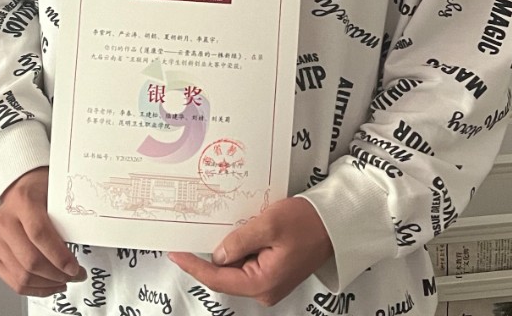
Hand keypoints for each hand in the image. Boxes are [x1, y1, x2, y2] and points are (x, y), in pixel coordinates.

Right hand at [0, 166, 85, 296]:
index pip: (39, 234)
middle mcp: (5, 221)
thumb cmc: (40, 190)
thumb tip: (84, 240)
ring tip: (64, 280)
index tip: (74, 266)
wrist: (19, 188)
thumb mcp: (56, 194)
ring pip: (22, 276)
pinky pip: (13, 282)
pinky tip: (49, 285)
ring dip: (47, 284)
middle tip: (75, 275)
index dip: (59, 255)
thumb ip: (66, 215)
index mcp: (22, 201)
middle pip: (30, 260)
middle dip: (56, 274)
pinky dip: (34, 289)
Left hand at [169, 196, 333, 307]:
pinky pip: (247, 261)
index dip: (194, 266)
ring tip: (216, 226)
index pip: (218, 278)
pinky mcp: (272, 271)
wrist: (335, 223)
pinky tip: (236, 230)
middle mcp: (265, 288)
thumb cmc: (309, 223)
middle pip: (224, 275)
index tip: (176, 253)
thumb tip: (217, 253)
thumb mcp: (269, 224)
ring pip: (235, 267)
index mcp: (263, 283)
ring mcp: (269, 281)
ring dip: (225, 249)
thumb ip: (239, 240)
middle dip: (207, 256)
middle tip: (189, 236)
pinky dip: (238, 247)